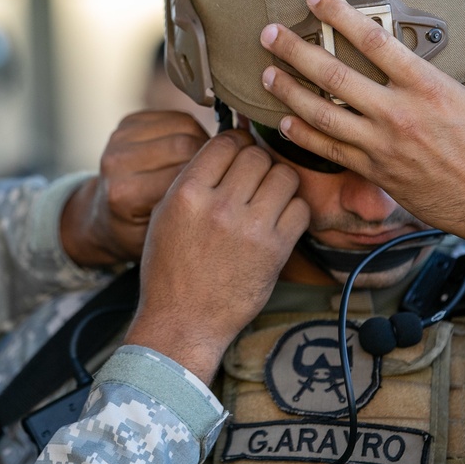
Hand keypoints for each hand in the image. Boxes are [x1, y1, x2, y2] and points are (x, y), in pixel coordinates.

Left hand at [61, 110, 210, 267]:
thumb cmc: (136, 231)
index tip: (228, 184)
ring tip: (207, 161)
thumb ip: (186, 211)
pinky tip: (191, 148)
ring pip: (183, 125)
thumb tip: (225, 182)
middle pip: (184, 144)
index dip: (213, 176)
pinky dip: (189, 129)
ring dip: (202, 139)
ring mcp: (119, 139)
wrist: (102, 215)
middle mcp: (117, 162)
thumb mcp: (161, 236)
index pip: (183, 174)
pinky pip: (173, 117)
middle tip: (223, 170)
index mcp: (125, 194)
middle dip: (210, 155)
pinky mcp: (127, 124)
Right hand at [124, 132, 309, 383]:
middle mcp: (219, 206)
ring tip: (268, 198)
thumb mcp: (164, 215)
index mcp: (187, 193)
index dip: (235, 144)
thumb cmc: (170, 269)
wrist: (183, 321)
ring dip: (279, 182)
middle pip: (256, 155)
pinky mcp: (275, 249)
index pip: (225, 142)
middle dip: (257, 163)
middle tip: (253, 179)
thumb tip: (225, 148)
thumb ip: (192, 179)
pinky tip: (278, 220)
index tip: (238, 155)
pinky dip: (293, 210)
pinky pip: (300, 208)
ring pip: (283, 175)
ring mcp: (250, 227)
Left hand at [260, 0, 464, 248]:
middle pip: (334, 76)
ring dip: (289, 92)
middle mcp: (397, 114)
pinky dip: (302, 136)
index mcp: (427, 88)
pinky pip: (328, 150)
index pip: (375, 42)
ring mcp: (380, 145)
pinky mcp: (372, 170)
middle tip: (269, 34)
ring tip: (265, 73)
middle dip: (296, 52)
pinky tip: (282, 122)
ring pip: (322, 114)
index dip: (341, 16)